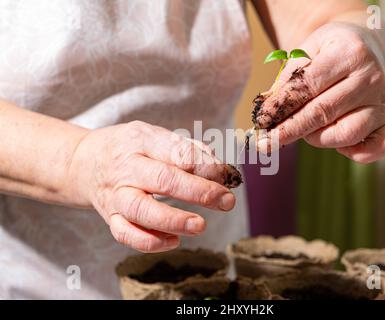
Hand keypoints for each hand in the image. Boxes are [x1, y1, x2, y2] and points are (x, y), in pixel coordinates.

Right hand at [68, 121, 239, 252]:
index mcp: (140, 140)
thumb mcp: (152, 135)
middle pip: (163, 180)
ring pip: (142, 211)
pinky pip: (126, 234)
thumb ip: (184, 148)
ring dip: (174, 220)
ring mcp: (116, 194)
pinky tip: (174, 240)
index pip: (177, 153)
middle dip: (199, 192)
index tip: (226, 175)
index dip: (205, 166)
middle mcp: (126, 167)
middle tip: (226, 201)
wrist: (82, 162)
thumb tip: (216, 166)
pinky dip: (150, 242)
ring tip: (200, 225)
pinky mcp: (110, 216)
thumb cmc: (127, 148)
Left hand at [254, 22, 384, 162]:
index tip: (261, 121)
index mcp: (349, 52)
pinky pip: (379, 146)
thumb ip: (287, 80)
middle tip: (265, 143)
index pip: (308, 86)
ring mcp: (382, 102)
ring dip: (317, 138)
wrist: (364, 45)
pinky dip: (357, 153)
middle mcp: (370, 77)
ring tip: (305, 129)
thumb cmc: (329, 51)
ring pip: (345, 134)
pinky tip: (338, 146)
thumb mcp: (306, 51)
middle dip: (289, 130)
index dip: (281, 106)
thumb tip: (267, 113)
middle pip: (323, 112)